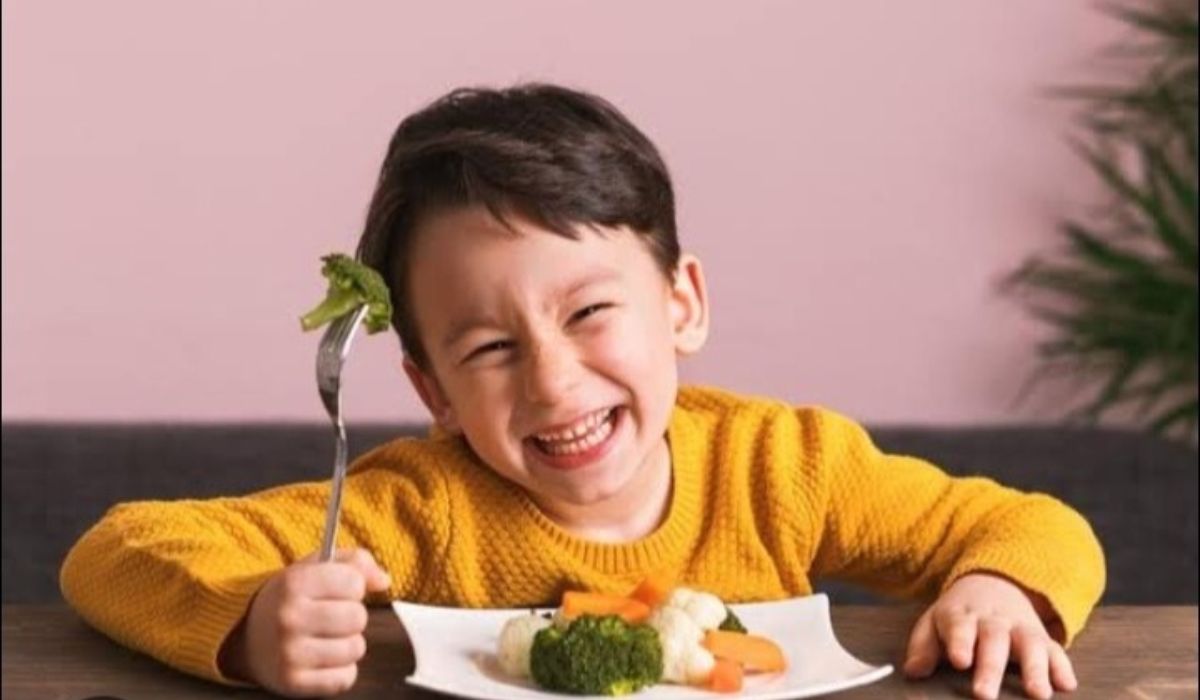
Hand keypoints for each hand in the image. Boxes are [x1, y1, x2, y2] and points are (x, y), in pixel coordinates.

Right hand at [219, 548, 391, 696]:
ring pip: (355, 649)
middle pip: (357, 617)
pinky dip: (341, 670)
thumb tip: (384, 581)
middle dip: (352, 616)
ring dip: (348, 643)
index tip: (338, 590)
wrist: (246, 636)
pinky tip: (323, 658)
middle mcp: (288, 618)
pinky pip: (345, 678)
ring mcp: (289, 653)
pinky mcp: (293, 683)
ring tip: (327, 637)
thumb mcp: (315, 567)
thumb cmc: (292, 597)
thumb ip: (356, 562)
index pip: (354, 582)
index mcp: (293, 582)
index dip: (353, 585)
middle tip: (332, 616)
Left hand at [903, 572, 1076, 699]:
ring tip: (1037, 694)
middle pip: (993, 641)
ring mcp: (1021, 629)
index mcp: (962, 616)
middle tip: (984, 695)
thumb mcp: (934, 622)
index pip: (959, 627)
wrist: (994, 583)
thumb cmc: (958, 616)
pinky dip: (1062, 666)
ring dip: (1035, 670)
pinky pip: (1056, 650)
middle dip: (990, 668)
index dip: (959, 642)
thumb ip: (923, 647)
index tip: (958, 660)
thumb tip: (913, 672)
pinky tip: (1066, 685)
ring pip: (1030, 645)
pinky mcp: (1043, 638)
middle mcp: (993, 622)